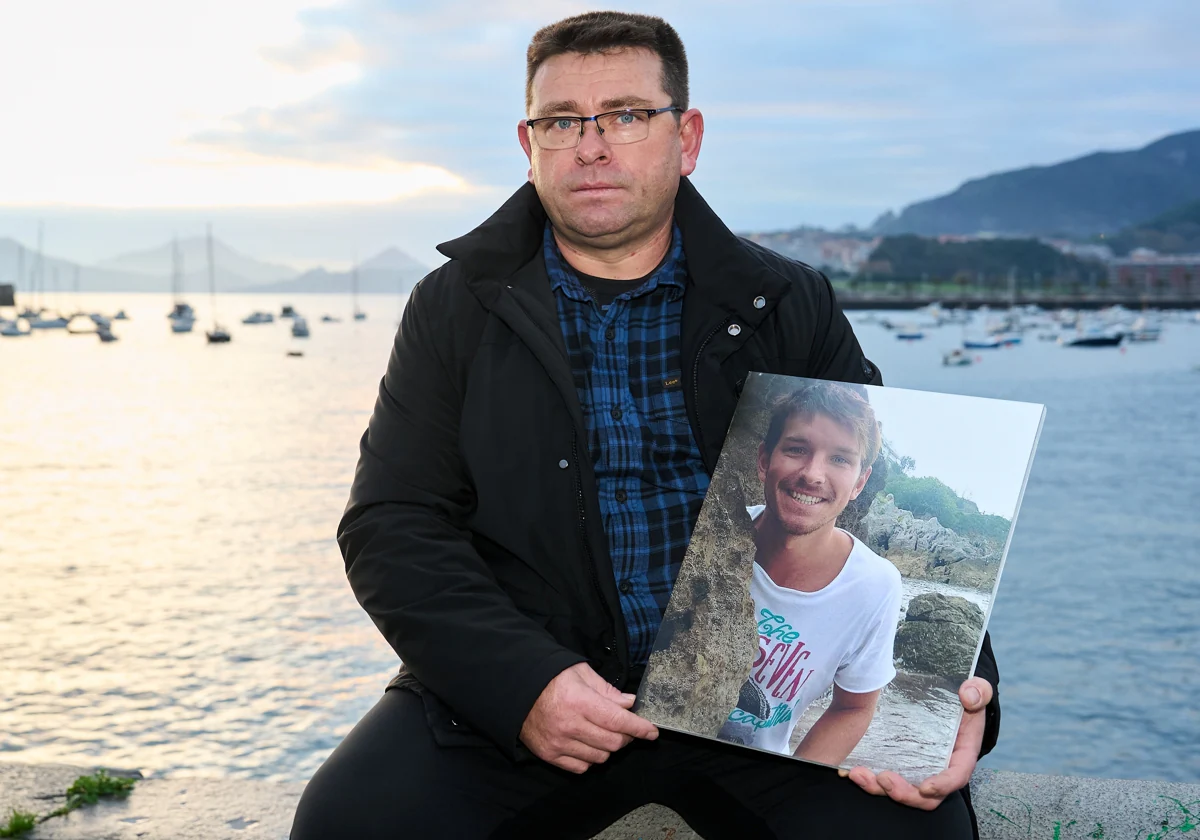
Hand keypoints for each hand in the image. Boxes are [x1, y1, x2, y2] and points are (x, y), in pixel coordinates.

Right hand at [519, 662, 658, 773]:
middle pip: (613, 743)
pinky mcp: (548, 754)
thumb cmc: (551, 677)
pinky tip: (586, 743)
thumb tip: (629, 704)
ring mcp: (558, 743)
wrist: (516, 689)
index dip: (639, 728)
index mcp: (579, 701)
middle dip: (626, 737)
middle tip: (625, 727)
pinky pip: (581, 767)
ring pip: (600, 757)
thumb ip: (607, 691)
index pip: (618, 721)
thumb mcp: (581, 673)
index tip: (652, 732)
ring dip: (608, 748)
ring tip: (602, 733)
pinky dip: (590, 758)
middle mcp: (569, 725)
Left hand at [839, 676, 992, 809]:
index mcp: (961, 756)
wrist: (950, 702)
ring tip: (858, 775)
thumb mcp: (976, 691)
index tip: (926, 786)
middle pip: (925, 796)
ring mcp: (918, 770)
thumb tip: (968, 696)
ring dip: (878, 788)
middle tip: (883, 779)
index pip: (955, 777)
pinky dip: (868, 779)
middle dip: (904, 793)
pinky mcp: (900, 765)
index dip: (942, 785)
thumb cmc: (965, 700)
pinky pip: (885, 779)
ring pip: (902, 791)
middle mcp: (940, 770)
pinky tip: (849, 770)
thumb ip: (977, 691)